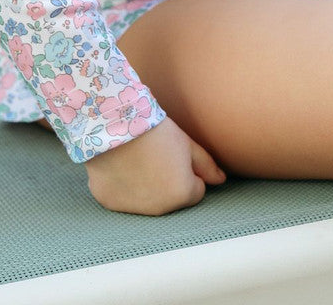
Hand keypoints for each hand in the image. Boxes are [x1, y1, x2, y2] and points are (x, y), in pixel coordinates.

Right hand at [84, 116, 225, 215]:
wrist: (115, 123)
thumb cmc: (155, 131)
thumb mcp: (186, 144)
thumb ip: (206, 165)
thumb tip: (222, 180)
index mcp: (182, 194)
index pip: (196, 190)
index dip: (188, 171)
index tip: (174, 156)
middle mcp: (159, 209)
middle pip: (171, 199)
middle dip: (168, 183)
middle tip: (156, 157)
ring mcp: (133, 209)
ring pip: (147, 201)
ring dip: (146, 188)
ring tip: (138, 161)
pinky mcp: (110, 203)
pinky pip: (123, 199)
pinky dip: (123, 188)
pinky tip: (120, 167)